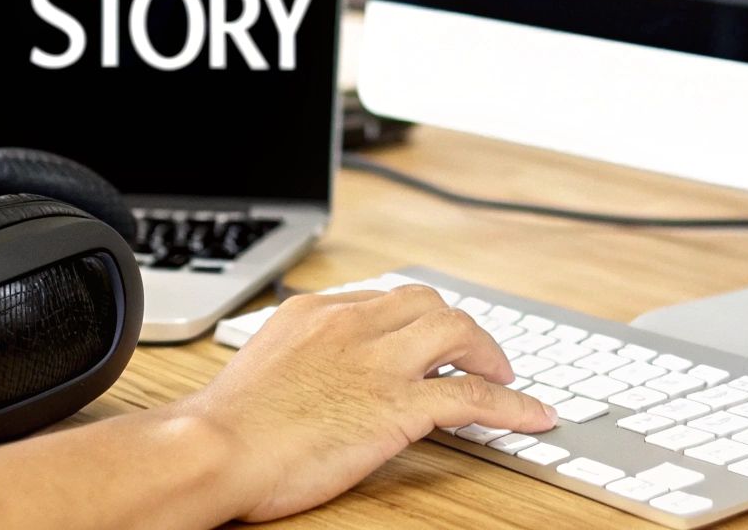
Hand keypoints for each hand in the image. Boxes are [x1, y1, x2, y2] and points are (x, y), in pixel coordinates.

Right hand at [176, 285, 558, 521]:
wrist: (215, 448)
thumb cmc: (226, 425)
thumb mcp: (263, 366)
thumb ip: (298, 357)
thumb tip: (314, 376)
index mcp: (315, 312)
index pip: (385, 300)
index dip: (417, 323)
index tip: (432, 342)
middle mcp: (351, 324)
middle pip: (428, 304)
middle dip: (459, 329)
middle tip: (476, 356)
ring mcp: (377, 361)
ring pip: (458, 332)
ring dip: (490, 354)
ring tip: (504, 378)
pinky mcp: (397, 404)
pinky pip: (473, 395)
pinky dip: (512, 404)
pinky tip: (533, 415)